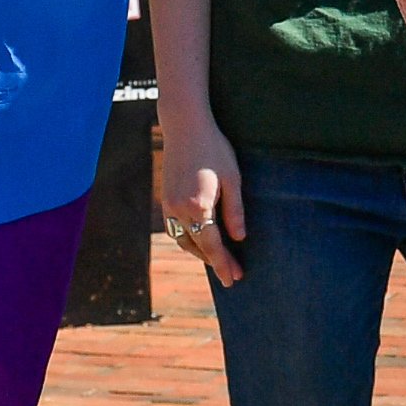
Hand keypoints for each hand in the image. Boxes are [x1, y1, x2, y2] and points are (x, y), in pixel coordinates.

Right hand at [156, 100, 247, 288]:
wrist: (185, 127)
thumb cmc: (214, 149)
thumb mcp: (232, 178)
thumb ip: (234, 211)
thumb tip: (239, 238)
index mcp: (199, 206)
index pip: (213, 246)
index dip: (225, 264)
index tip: (234, 279)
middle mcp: (179, 210)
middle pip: (198, 247)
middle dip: (215, 263)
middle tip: (231, 276)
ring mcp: (169, 205)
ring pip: (183, 240)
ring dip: (199, 254)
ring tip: (218, 261)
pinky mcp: (166, 198)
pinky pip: (175, 229)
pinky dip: (188, 240)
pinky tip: (200, 241)